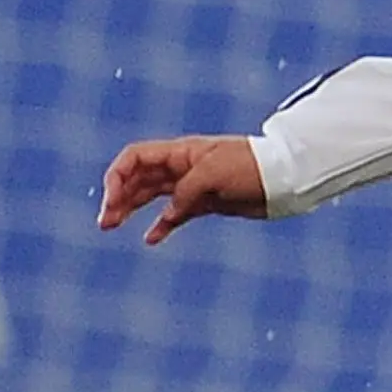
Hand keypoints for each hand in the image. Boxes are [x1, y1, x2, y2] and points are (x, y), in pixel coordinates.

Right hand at [99, 135, 268, 244]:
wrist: (286, 178)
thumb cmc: (252, 166)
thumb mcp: (214, 175)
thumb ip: (185, 193)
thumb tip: (168, 216)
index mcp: (182, 152)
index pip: (136, 157)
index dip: (118, 175)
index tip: (112, 199)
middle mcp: (183, 167)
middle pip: (138, 178)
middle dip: (118, 197)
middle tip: (106, 222)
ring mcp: (193, 185)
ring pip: (152, 196)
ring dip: (131, 210)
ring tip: (111, 227)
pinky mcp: (206, 203)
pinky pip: (175, 214)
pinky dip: (162, 225)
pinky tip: (151, 239)